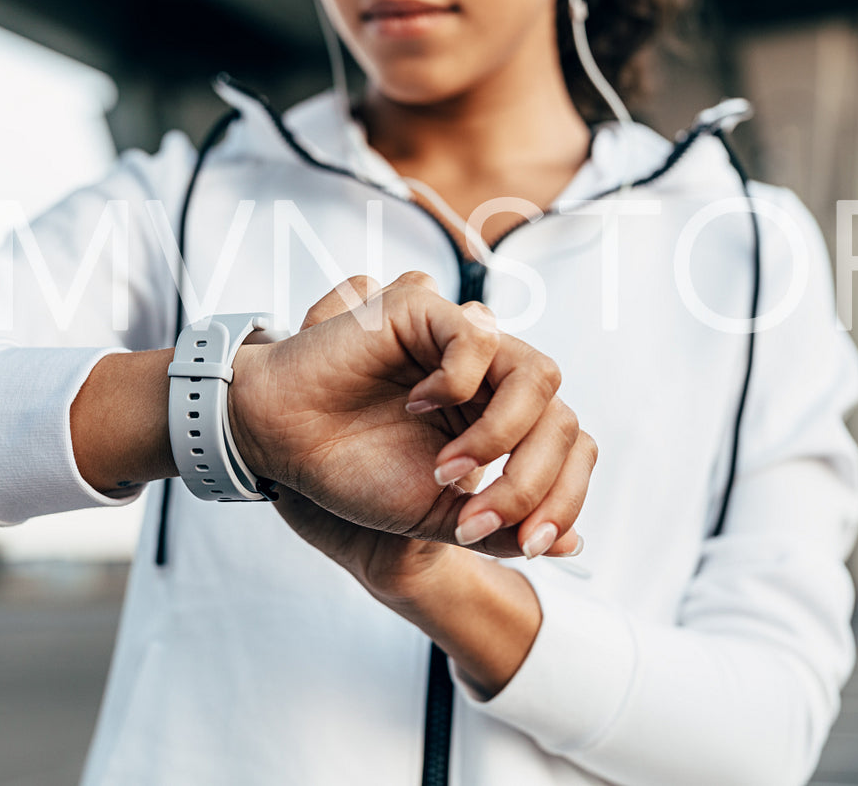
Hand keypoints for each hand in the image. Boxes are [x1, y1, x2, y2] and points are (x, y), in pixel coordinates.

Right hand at [227, 272, 595, 560]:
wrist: (285, 448)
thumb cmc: (355, 472)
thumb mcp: (438, 515)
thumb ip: (502, 527)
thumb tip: (571, 544)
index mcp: (503, 421)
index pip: (572, 447)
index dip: (564, 497)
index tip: (529, 542)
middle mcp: (493, 379)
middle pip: (564, 420)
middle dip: (531, 482)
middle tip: (474, 518)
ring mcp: (463, 343)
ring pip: (539, 376)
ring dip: (502, 437)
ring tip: (446, 470)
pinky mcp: (425, 312)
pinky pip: (479, 337)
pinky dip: (459, 381)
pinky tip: (418, 405)